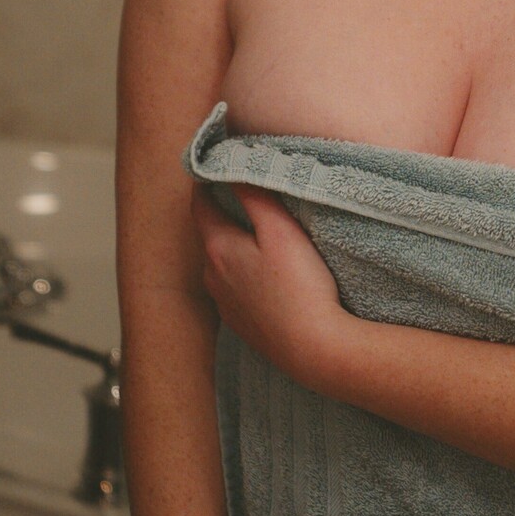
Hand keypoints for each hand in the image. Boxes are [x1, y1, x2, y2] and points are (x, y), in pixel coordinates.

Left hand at [194, 185, 357, 390]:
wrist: (314, 349)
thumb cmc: (301, 287)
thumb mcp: (281, 230)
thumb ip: (256, 195)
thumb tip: (235, 168)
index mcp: (218, 249)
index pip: (200, 206)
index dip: (205, 182)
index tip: (214, 166)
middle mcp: (213, 277)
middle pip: (210, 234)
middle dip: (222, 213)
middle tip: (241, 194)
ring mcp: (226, 305)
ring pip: (221, 263)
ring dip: (233, 246)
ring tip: (257, 234)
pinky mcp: (242, 325)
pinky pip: (234, 289)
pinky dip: (243, 274)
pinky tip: (266, 275)